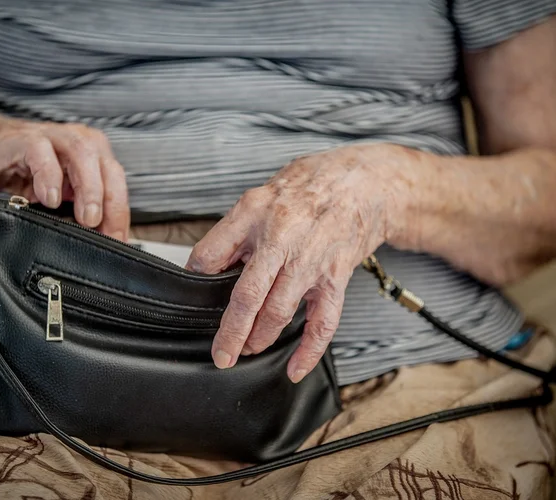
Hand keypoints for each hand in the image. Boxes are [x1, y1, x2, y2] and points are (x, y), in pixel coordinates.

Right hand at [0, 115, 128, 238]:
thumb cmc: (20, 170)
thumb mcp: (56, 193)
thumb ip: (76, 209)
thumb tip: (99, 240)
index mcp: (91, 155)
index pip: (116, 183)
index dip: (120, 213)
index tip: (118, 240)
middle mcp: (77, 142)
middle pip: (107, 168)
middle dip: (111, 202)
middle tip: (105, 230)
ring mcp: (51, 137)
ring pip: (82, 155)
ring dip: (89, 188)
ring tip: (87, 217)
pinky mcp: (23, 140)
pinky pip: (41, 153)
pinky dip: (49, 177)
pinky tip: (50, 199)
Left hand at [186, 144, 408, 381]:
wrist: (364, 181)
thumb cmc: (309, 186)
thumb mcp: (260, 195)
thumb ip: (234, 230)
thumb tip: (207, 265)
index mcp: (253, 213)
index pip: (210, 253)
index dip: (195, 277)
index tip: (191, 296)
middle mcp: (280, 238)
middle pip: (247, 295)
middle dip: (230, 331)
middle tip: (220, 353)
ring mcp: (310, 260)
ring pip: (279, 312)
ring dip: (259, 338)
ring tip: (247, 349)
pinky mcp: (334, 277)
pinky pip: (322, 321)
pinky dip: (308, 350)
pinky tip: (295, 368)